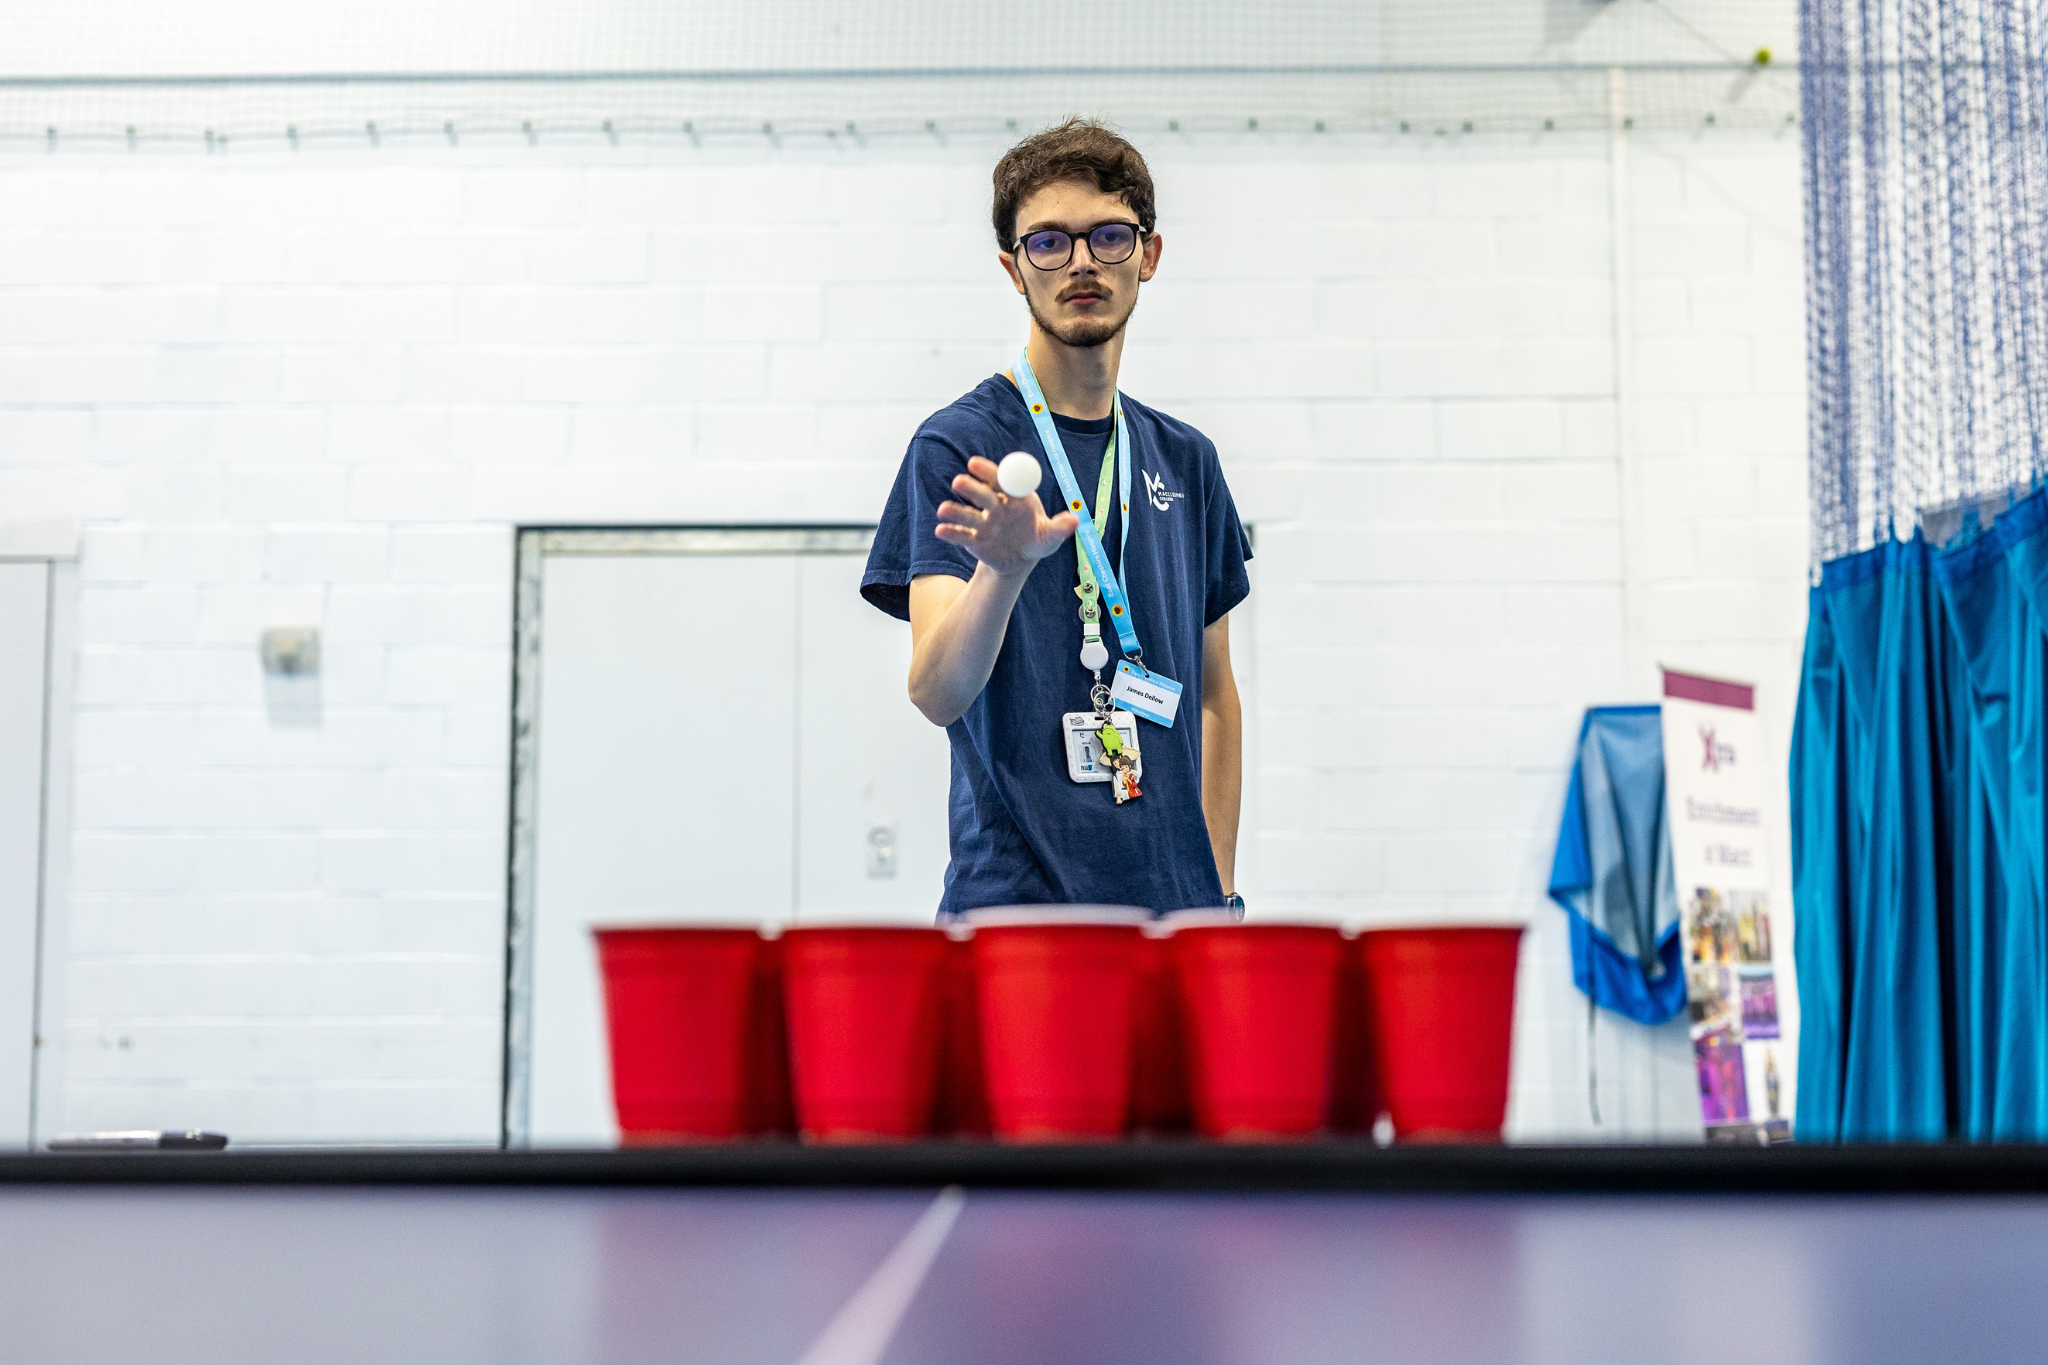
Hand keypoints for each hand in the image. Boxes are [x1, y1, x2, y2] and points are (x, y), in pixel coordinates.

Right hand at [934, 455, 1080, 578]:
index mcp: (1015, 498)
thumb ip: (1059, 528)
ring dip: (955, 510)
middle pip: (982, 494)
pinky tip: (941, 530)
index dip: (989, 472)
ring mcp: (982, 523)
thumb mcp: (1049, 537)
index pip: (1002, 481)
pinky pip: (961, 535)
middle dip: (971, 488)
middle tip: (959, 482)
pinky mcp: (973, 541)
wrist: (1020, 561)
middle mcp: (995, 506)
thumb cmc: (1036, 540)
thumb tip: (1075, 520)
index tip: (975, 464)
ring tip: (943, 509)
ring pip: (968, 514)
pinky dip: (951, 532)